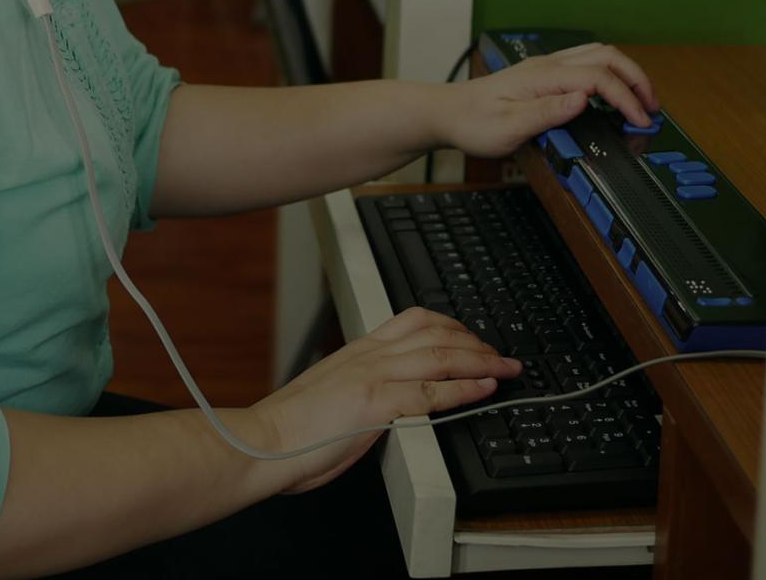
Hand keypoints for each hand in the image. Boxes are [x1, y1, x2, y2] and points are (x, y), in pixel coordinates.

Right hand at [250, 307, 520, 492]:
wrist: (260, 443)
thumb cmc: (291, 429)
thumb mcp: (333, 394)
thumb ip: (364, 388)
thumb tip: (391, 400)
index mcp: (359, 351)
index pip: (414, 321)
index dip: (452, 326)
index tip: (473, 338)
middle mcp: (370, 356)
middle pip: (437, 333)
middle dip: (477, 342)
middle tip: (502, 354)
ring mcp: (373, 376)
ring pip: (441, 355)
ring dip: (482, 360)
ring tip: (505, 367)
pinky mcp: (375, 403)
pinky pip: (432, 392)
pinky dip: (464, 389)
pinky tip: (484, 389)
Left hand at [437, 42, 659, 157]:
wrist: (448, 114)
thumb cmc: (474, 123)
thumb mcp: (508, 128)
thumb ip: (547, 114)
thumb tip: (582, 100)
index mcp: (544, 77)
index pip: (599, 78)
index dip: (626, 98)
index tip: (640, 121)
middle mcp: (548, 66)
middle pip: (607, 57)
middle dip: (636, 80)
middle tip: (652, 107)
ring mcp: (547, 67)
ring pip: (599, 56)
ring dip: (625, 74)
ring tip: (640, 100)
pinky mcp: (544, 75)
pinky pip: (586, 64)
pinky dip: (609, 75)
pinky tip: (611, 95)